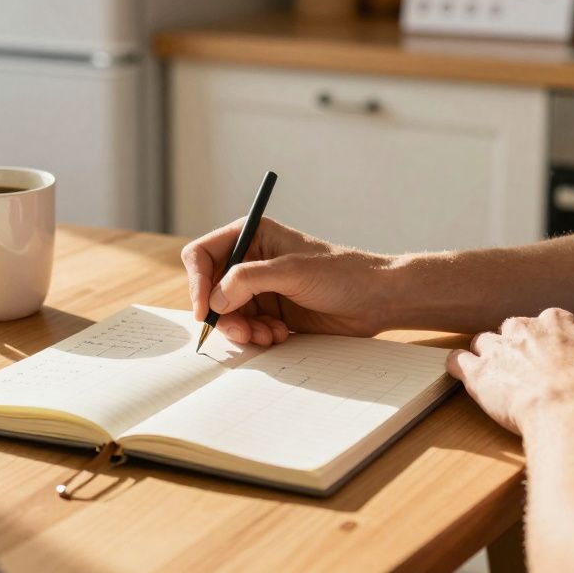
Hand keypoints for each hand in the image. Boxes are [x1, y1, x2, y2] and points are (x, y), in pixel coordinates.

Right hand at [180, 218, 391, 345]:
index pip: (203, 254)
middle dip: (224, 314)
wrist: (376, 299)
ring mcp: (261, 288)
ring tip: (269, 335)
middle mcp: (251, 260)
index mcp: (252, 236)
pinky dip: (257, 336)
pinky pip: (247, 328)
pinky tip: (280, 335)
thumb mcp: (291, 271)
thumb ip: (247, 280)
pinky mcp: (272, 312)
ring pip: (228, 314)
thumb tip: (213, 300)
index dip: (197, 282)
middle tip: (243, 333)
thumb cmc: (341, 273)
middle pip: (211, 290)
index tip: (205, 310)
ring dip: (243, 329)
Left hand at [446, 308, 573, 434]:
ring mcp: (498, 348)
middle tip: (523, 371)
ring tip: (496, 378)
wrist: (572, 410)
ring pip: (483, 343)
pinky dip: (458, 366)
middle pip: (511, 330)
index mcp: (557, 321)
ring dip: (488, 358)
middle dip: (515, 348)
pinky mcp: (478, 372)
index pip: (544, 323)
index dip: (545, 343)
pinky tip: (462, 374)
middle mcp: (524, 327)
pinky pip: (456, 360)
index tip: (548, 359)